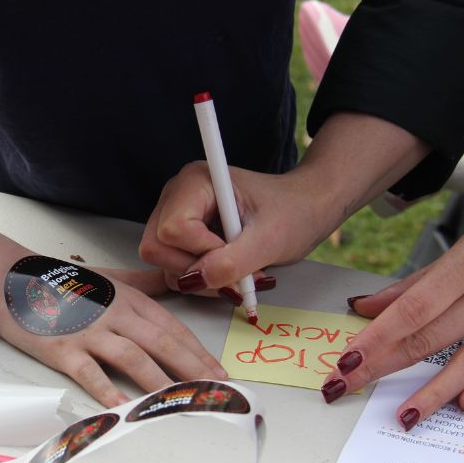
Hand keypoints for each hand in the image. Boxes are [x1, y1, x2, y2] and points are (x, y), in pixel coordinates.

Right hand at [0, 274, 228, 407]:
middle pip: (161, 342)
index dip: (198, 351)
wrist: (10, 280)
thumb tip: (172, 281)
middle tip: (214, 391)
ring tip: (180, 402)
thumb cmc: (59, 281)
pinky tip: (123, 408)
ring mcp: (89, 331)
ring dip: (160, 380)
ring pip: (133, 356)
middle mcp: (114, 313)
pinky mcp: (63, 348)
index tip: (218, 371)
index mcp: (128, 299)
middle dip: (192, 368)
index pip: (172, 327)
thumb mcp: (107, 277)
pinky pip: (90, 372)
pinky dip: (107, 390)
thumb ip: (142, 282)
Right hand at [139, 161, 340, 298]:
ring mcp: (176, 216)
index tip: (235, 253)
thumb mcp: (270, 239)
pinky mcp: (182, 236)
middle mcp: (178, 195)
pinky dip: (201, 279)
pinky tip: (228, 272)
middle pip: (157, 247)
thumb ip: (233, 261)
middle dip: (196, 270)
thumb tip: (196, 279)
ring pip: (163, 262)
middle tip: (236, 273)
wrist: (306, 209)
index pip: (173, 229)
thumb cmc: (294, 211)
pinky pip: (174, 267)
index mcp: (196, 182)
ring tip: (238, 273)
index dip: (201, 251)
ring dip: (201, 279)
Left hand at [320, 193, 463, 429]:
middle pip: (427, 339)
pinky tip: (463, 405)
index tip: (346, 360)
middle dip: (382, 367)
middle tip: (346, 387)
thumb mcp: (457, 251)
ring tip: (404, 416)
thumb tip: (364, 307)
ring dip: (433, 393)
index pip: (409, 310)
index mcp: (463, 270)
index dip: (375, 338)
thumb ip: (411, 286)